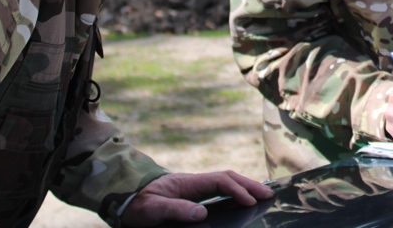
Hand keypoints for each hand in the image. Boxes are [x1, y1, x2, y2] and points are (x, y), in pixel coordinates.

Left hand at [120, 171, 273, 226]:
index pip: (220, 181)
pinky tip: (241, 202)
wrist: (123, 197)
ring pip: (226, 183)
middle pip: (229, 178)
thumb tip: (202, 214)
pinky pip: (219, 192)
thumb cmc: (137, 203)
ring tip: (262, 196)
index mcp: (188, 182)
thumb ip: (176, 210)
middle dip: (249, 184)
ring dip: (244, 187)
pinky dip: (234, 193)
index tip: (250, 201)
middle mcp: (195, 182)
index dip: (237, 190)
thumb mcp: (152, 210)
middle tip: (269, 195)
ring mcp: (195, 188)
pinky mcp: (193, 197)